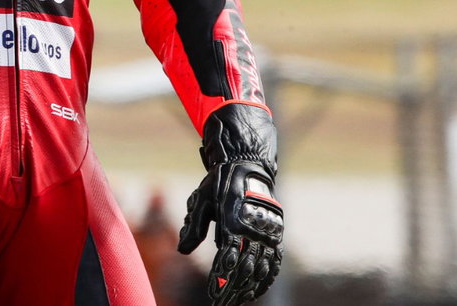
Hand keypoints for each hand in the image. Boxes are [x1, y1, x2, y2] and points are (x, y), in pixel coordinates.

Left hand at [178, 103, 282, 305]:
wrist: (247, 165)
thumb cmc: (219, 183)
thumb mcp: (202, 201)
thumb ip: (193, 227)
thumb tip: (182, 250)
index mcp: (233, 221)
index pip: (227, 259)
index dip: (220, 278)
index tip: (212, 293)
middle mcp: (253, 229)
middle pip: (244, 269)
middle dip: (232, 289)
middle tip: (221, 302)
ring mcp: (267, 233)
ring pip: (261, 268)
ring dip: (249, 287)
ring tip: (237, 300)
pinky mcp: (275, 234)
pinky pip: (274, 262)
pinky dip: (267, 279)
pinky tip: (257, 291)